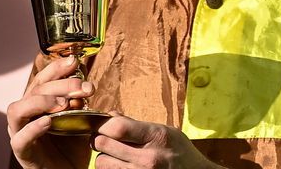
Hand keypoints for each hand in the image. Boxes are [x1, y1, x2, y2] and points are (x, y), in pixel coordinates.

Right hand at [8, 56, 95, 168]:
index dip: (56, 68)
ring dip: (42, 102)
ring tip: (64, 104)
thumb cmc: (74, 143)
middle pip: (35, 90)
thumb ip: (87, 105)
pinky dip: (33, 128)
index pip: (43, 78)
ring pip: (18, 109)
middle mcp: (27, 115)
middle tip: (85, 88)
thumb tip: (93, 90)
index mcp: (40, 103)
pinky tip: (48, 122)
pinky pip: (20, 139)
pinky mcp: (23, 153)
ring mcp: (21, 132)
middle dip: (61, 84)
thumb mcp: (85, 120)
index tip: (75, 62)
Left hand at [91, 116, 219, 167]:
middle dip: (100, 138)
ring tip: (115, 153)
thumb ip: (137, 124)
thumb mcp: (165, 130)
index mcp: (157, 137)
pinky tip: (120, 163)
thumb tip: (110, 116)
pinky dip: (110, 167)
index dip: (104, 124)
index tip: (102, 123)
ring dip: (104, 156)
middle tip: (105, 137)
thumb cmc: (180, 151)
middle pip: (103, 144)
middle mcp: (147, 157)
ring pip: (100, 162)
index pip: (118, 128)